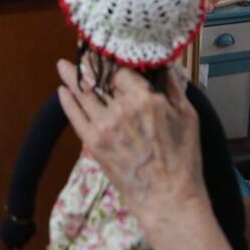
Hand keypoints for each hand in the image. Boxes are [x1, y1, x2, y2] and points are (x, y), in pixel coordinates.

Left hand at [55, 60, 207, 214]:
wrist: (168, 198)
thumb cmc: (183, 158)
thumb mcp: (187, 116)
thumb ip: (173, 87)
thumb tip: (162, 65)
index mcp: (145, 98)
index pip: (122, 70)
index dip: (113, 61)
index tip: (106, 53)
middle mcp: (121, 108)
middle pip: (99, 78)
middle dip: (89, 64)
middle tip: (81, 51)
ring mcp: (103, 125)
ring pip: (84, 93)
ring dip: (72, 76)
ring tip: (63, 65)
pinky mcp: (93, 143)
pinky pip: (74, 116)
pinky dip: (67, 101)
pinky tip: (62, 90)